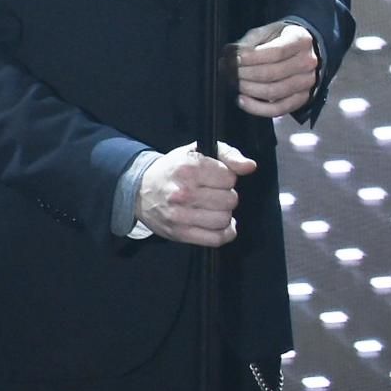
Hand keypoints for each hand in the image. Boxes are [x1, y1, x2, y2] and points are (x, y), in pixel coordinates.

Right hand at [135, 141, 256, 245]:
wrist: (139, 190)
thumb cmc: (174, 168)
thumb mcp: (198, 150)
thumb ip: (228, 154)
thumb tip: (250, 166)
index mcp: (189, 168)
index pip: (229, 178)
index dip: (227, 178)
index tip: (216, 178)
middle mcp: (184, 192)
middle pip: (230, 200)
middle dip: (227, 196)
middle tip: (215, 194)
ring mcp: (180, 215)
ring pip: (224, 220)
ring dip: (224, 214)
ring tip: (214, 208)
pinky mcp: (180, 233)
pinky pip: (215, 239)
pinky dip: (224, 233)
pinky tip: (220, 225)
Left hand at [229, 20, 319, 118]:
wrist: (301, 51)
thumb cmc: (281, 40)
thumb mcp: (267, 31)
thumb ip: (250, 41)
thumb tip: (232, 55)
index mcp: (301, 40)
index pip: (276, 52)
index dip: (253, 57)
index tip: (235, 59)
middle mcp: (308, 62)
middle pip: (273, 73)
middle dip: (247, 74)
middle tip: (231, 72)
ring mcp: (306, 82)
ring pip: (274, 91)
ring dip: (250, 90)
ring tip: (235, 84)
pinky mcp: (301, 98)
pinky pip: (278, 109)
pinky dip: (257, 108)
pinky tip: (242, 100)